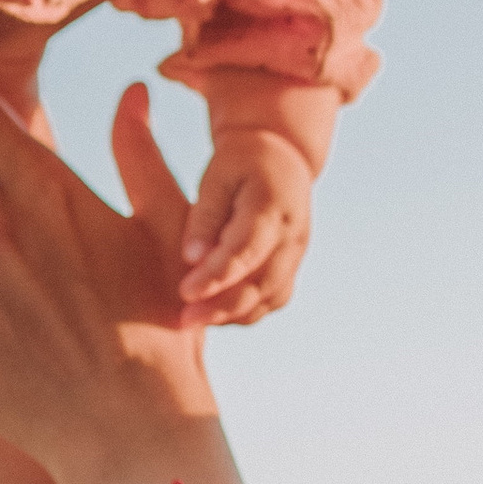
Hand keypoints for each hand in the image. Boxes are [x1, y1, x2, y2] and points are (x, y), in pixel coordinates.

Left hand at [180, 126, 314, 322]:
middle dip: (223, 305)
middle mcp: (292, 235)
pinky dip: (246, 312)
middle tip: (184, 319)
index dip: (217, 274)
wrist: (281, 161)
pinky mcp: (292, 267)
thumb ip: (204, 217)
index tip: (186, 292)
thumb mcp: (216, 177)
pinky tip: (215, 317)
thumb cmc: (239, 164)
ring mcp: (297, 255)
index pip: (245, 248)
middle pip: (261, 280)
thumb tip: (191, 258)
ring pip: (269, 295)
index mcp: (272, 206)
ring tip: (194, 322)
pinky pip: (272, 299)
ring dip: (233, 314)